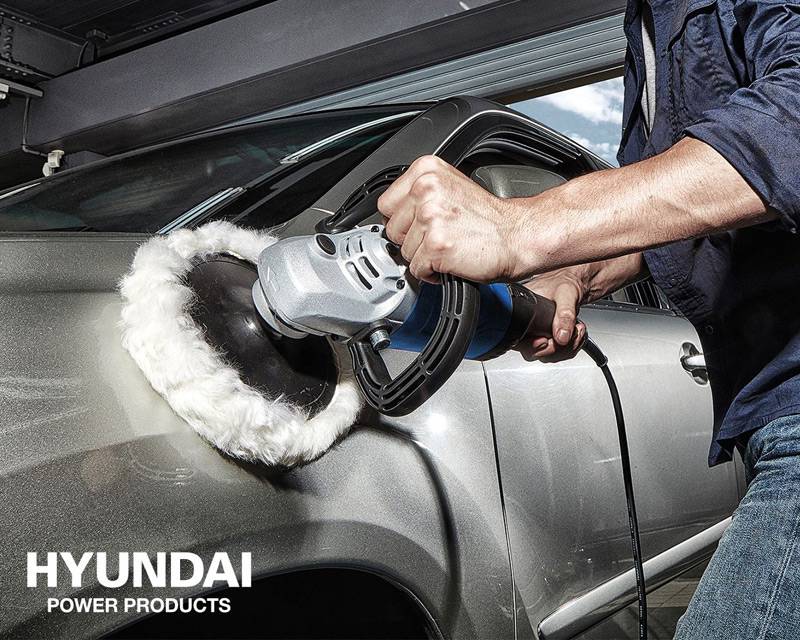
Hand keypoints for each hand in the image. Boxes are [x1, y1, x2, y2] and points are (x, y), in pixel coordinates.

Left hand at [378, 155, 519, 283]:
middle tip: (438, 238)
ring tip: (448, 248)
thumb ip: (420, 195)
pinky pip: (417, 269)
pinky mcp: (436, 245)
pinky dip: (431, 273)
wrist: (517, 236)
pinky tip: (450, 261)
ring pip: (404, 252)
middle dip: (412, 240)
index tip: (416, 227)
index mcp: (426, 171)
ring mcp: (430, 217)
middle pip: (392, 229)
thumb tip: (394, 216)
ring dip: (424, 257)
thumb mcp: (450, 188)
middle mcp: (426, 190)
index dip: (401, 221)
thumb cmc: (488, 219)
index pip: (386, 204)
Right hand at [518, 267, 588, 361]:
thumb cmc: (565, 281)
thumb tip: (561, 336)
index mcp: (520, 313)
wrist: (574, 282)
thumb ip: (564, 314)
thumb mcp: (566, 294)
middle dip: (557, 348)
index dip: (533, 346)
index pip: (518, 342)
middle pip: (533, 353)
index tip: (546, 341)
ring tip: (576, 330)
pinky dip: (570, 347)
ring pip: (546, 355)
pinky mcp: (547, 337)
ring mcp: (536, 333)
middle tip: (570, 333)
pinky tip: (576, 334)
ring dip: (566, 348)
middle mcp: (525, 325)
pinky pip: (556, 352)